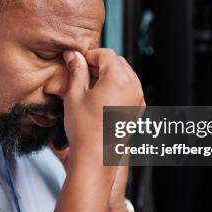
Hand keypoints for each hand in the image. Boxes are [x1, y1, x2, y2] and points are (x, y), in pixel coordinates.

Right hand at [62, 49, 143, 164]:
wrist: (96, 157)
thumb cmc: (85, 129)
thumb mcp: (74, 94)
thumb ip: (76, 70)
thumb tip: (73, 55)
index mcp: (119, 80)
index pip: (106, 54)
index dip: (89, 55)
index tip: (77, 61)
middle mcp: (133, 88)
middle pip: (118, 62)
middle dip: (99, 63)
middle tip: (82, 73)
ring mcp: (138, 100)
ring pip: (125, 75)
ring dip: (108, 74)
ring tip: (90, 86)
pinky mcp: (138, 111)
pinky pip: (130, 89)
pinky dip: (117, 87)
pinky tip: (101, 98)